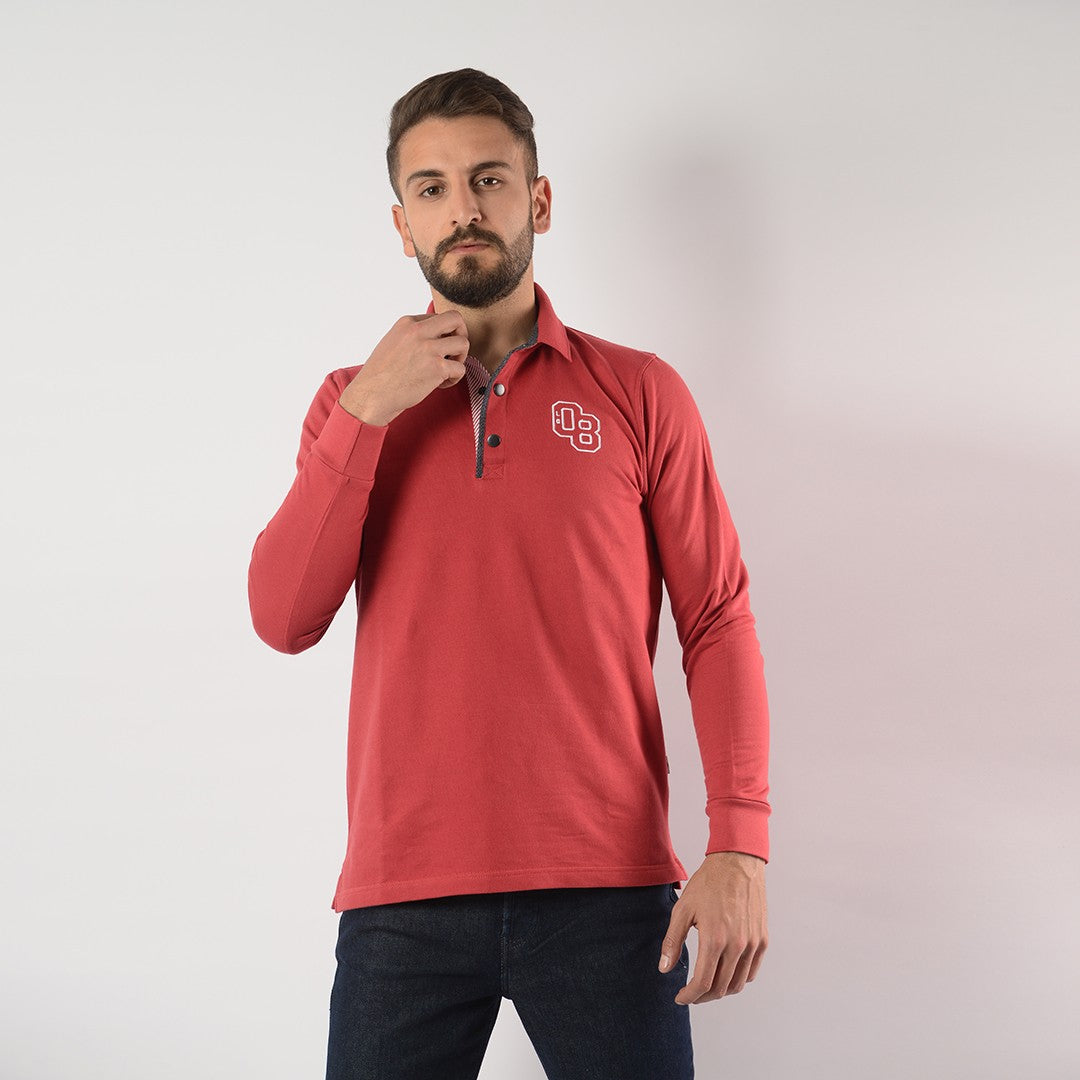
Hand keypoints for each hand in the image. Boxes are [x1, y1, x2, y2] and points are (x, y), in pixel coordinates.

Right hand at [339, 310, 469, 424]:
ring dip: (460, 358)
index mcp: (407, 322)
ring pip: (464, 343)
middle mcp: (418, 331)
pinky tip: (440, 384)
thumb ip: (414, 335)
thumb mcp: (393, 341)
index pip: (439, 317)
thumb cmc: (381, 373)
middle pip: (456, 319)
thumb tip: (438, 336)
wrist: (372, 395)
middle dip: (462, 333)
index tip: (436, 348)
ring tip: (447, 369)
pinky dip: (454, 378)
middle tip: (454, 351)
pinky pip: (460, 368)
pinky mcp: (437, 368)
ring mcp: (429, 349)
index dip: (443, 334)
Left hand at [659, 851, 767, 1004]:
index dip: (689, 996)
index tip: (680, 998)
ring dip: (721, 991)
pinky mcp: (762, 939)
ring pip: (738, 984)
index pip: (703, 983)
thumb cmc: (708, 884)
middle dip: (703, 997)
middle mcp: (737, 946)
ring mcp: (753, 944)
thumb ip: (672, 941)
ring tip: (707, 986)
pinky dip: (739, 979)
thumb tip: (664, 969)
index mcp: (714, 939)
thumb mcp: (682, 910)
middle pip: (721, 988)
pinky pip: (752, 971)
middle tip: (691, 994)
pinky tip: (726, 974)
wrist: (737, 863)